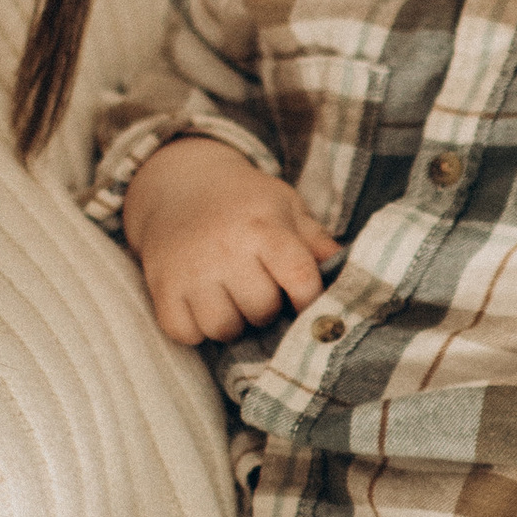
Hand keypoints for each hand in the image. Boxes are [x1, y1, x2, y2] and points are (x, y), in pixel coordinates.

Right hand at [121, 135, 337, 344]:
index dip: (309, 301)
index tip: (307, 304)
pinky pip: (185, 333)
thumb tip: (355, 274)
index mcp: (263, 226)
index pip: (299, 277)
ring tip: (233, 300)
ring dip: (233, 323)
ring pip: (223, 328)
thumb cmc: (244, 202)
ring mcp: (190, 269)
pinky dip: (196, 329)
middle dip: (267, 308)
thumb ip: (317, 242)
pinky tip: (202, 306)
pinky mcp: (161, 286)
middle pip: (261, 310)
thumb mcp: (284, 207)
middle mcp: (225, 248)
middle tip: (260, 291)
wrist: (179, 183)